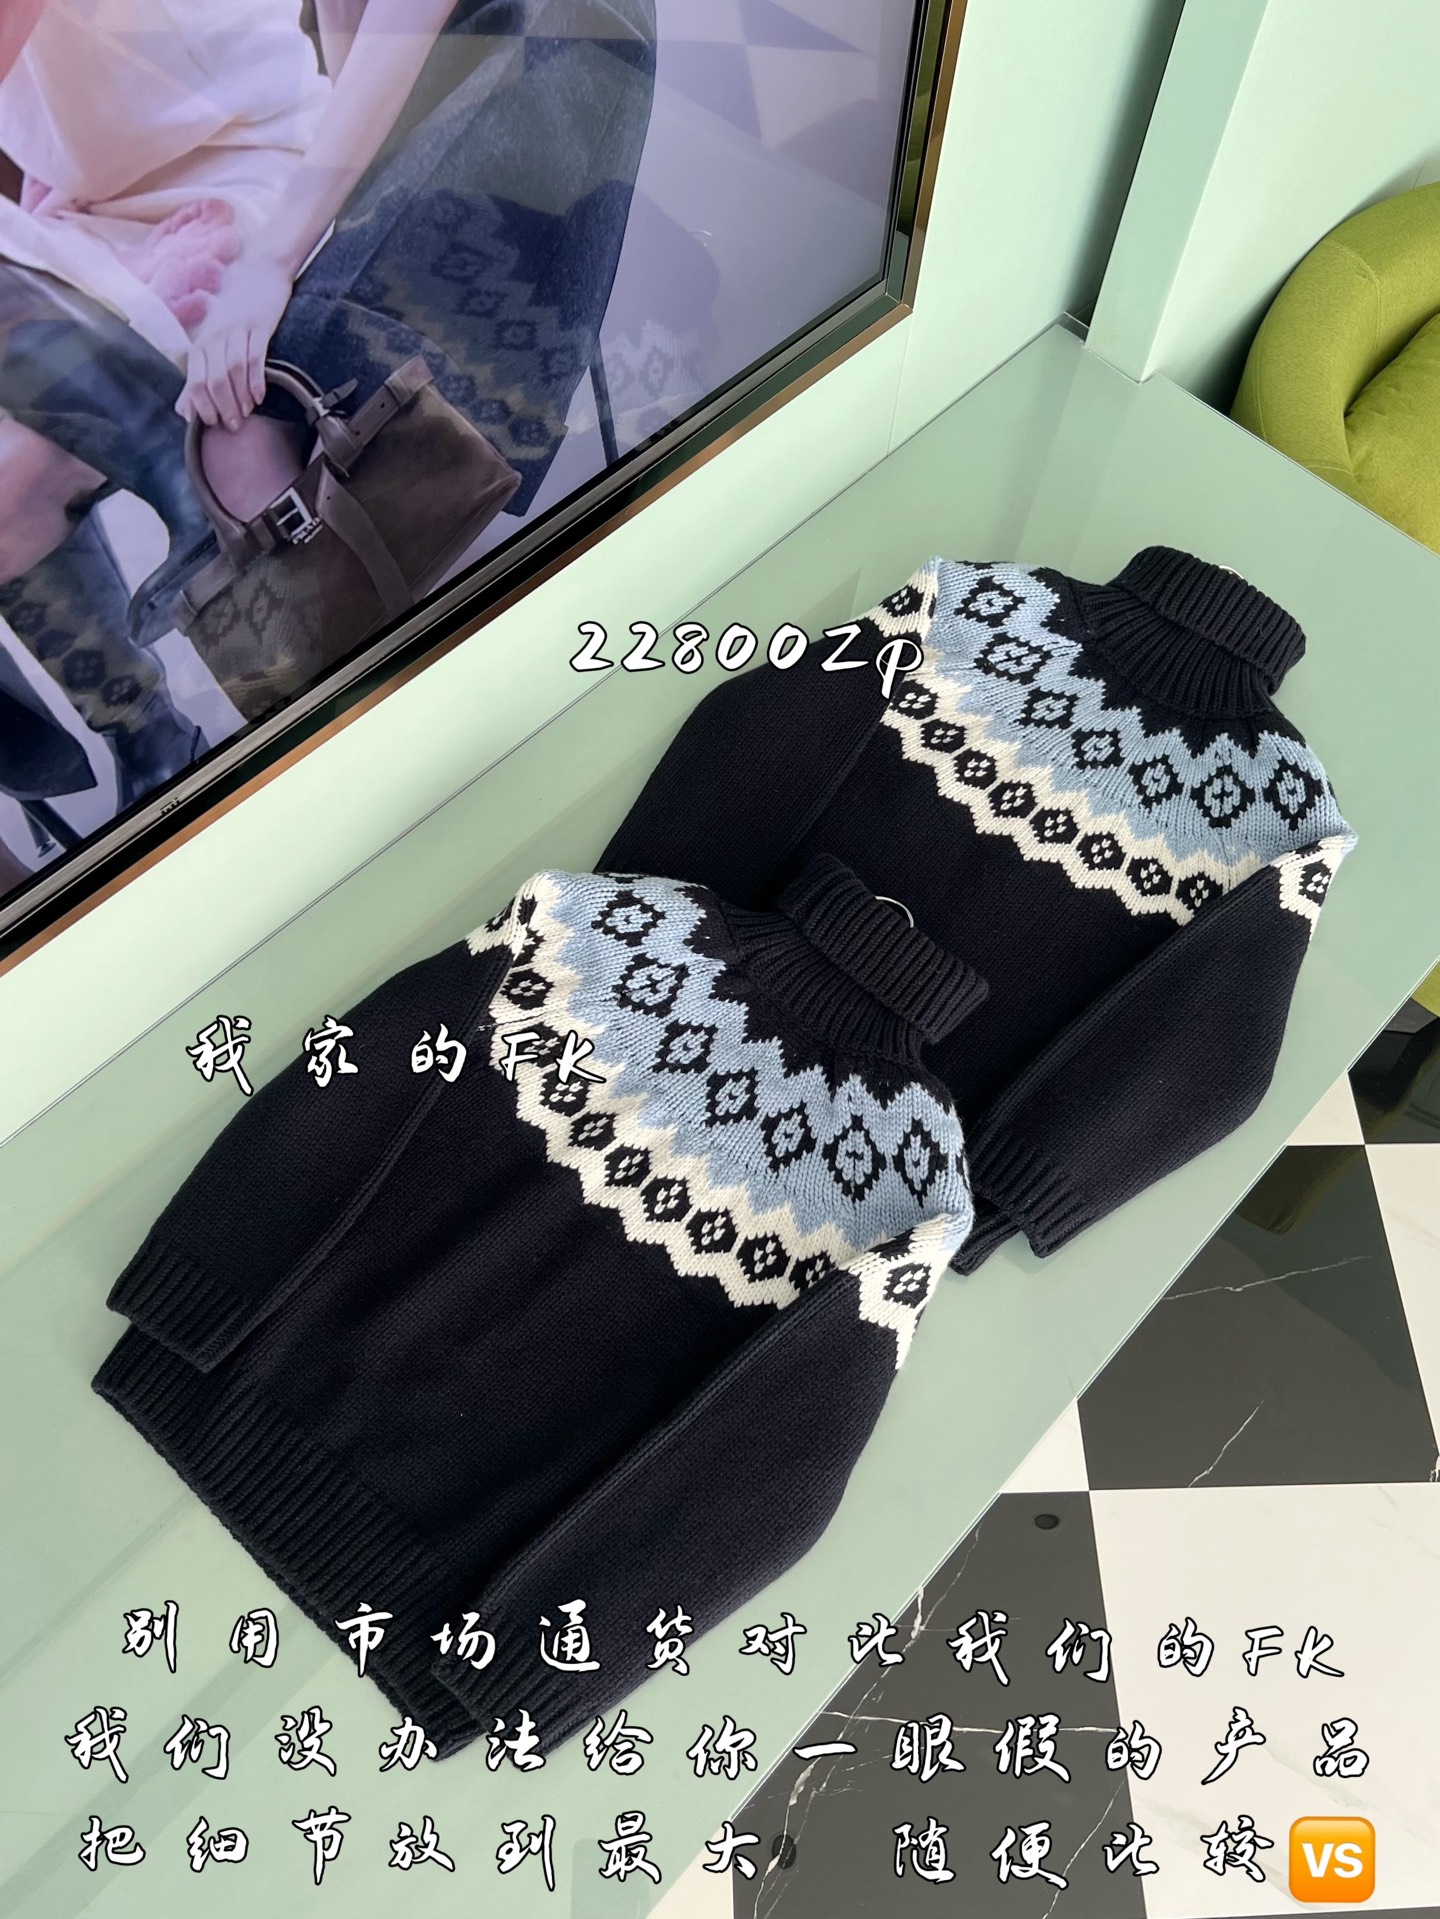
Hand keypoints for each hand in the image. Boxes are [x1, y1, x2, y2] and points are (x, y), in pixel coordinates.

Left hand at [176, 252, 294, 430]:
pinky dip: (256, 380)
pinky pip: (254, 357)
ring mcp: (236, 330)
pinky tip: (260, 396)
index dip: (202, 405)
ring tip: (246, 413)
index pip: (195, 380)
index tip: (213, 423)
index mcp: (202, 342)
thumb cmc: (238, 313)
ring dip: (239, 396)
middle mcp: (215, 336)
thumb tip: (184, 412)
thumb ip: (199, 377)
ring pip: (232, 371)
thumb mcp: (215, 342)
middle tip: (233, 425)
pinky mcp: (258, 326)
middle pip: (214, 379)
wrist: (262, 272)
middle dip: (222, 406)